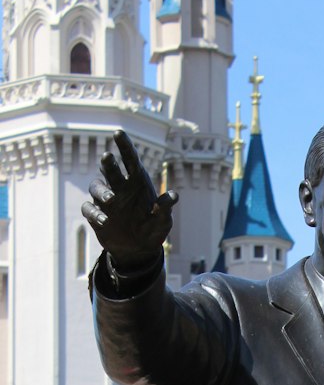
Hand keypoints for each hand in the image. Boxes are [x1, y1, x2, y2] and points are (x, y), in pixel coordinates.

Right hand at [82, 129, 176, 269]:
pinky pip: (89, 208)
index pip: (129, 160)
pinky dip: (94, 213)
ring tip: (111, 199)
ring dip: (101, 190)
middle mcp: (118, 187)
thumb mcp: (163, 222)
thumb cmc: (153, 230)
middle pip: (110, 169)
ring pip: (95, 186)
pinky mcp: (96, 215)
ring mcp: (105, 200)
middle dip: (109, 163)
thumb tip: (174, 195)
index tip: (118, 133)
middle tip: (108, 157)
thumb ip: (166, 209)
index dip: (124, 146)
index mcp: (136, 183)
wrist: (139, 251)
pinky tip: (105, 221)